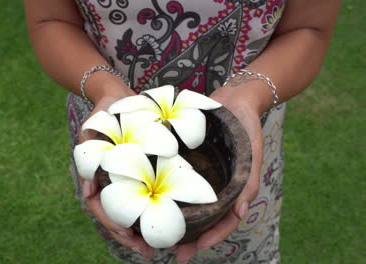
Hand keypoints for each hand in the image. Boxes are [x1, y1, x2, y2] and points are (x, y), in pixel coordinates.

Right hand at [78, 85, 154, 258]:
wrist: (117, 97)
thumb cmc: (104, 112)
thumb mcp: (92, 130)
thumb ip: (89, 154)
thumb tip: (89, 189)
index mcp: (94, 175)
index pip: (99, 207)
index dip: (112, 221)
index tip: (128, 232)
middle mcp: (107, 182)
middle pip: (115, 216)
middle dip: (129, 236)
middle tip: (148, 252)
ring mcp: (123, 180)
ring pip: (130, 212)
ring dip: (142, 231)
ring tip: (159, 247)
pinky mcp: (138, 174)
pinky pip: (143, 198)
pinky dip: (152, 213)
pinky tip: (166, 222)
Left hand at [175, 85, 263, 262]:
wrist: (235, 98)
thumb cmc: (248, 127)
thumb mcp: (252, 154)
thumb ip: (248, 182)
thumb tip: (240, 214)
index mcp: (233, 190)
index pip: (224, 221)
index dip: (211, 237)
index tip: (195, 250)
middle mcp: (216, 186)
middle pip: (204, 218)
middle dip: (191, 237)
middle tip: (174, 252)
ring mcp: (202, 176)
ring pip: (190, 204)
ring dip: (178, 220)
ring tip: (160, 234)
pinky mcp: (189, 162)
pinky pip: (178, 182)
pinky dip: (169, 194)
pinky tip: (151, 200)